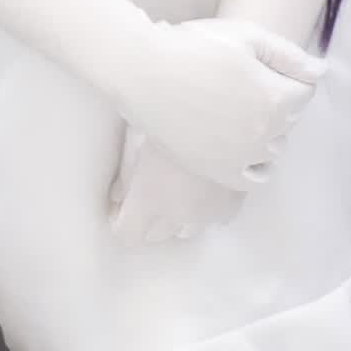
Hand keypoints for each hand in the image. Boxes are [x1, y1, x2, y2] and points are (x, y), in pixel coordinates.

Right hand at [107, 15, 327, 191]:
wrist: (144, 73)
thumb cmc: (194, 46)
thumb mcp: (247, 37)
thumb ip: (290, 57)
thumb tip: (321, 73)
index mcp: (276, 98)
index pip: (305, 91)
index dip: (288, 74)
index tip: (262, 65)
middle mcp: (266, 132)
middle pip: (289, 119)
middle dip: (278, 101)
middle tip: (246, 82)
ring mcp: (242, 156)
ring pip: (274, 148)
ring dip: (267, 131)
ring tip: (240, 110)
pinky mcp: (219, 171)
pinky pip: (254, 179)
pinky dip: (256, 165)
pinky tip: (242, 145)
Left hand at [108, 124, 249, 245]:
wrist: (225, 114)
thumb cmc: (171, 117)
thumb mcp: (138, 138)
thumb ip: (126, 174)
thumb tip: (118, 195)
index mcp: (149, 200)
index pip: (127, 234)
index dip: (119, 222)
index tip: (119, 207)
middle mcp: (177, 215)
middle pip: (154, 235)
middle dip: (145, 221)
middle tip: (145, 193)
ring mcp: (207, 213)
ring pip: (186, 230)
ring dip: (176, 218)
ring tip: (176, 190)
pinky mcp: (233, 204)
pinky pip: (214, 219)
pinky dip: (206, 210)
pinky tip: (205, 188)